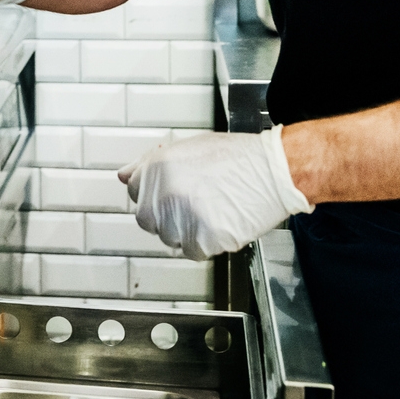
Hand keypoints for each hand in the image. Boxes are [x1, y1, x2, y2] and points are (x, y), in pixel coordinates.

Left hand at [119, 126, 311, 260]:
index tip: (170, 193)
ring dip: (186, 231)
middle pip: (148, 220)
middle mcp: (166, 192)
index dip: (156, 192)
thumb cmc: (238, 157)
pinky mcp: (204, 238)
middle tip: (192, 206)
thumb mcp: (188, 147)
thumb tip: (125, 175)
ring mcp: (184, 217)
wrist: (274, 170)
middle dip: (165, 216)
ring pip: (170, 238)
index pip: (136, 191)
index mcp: (159, 167)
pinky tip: (219, 224)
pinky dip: (204, 244)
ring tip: (210, 212)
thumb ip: (151, 163)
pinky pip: (192, 251)